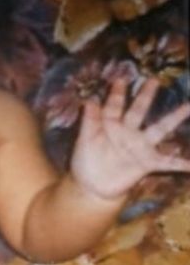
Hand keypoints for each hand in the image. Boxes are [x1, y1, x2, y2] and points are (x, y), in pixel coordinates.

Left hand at [70, 77, 189, 200]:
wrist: (93, 184)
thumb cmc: (86, 160)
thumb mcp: (85, 140)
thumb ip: (89, 121)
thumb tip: (89, 100)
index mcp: (110, 125)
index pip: (114, 106)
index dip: (116, 94)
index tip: (120, 79)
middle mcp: (128, 132)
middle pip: (139, 110)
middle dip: (146, 96)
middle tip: (153, 80)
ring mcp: (140, 146)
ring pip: (160, 128)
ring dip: (175, 117)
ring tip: (189, 106)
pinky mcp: (147, 163)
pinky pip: (167, 163)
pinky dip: (182, 163)